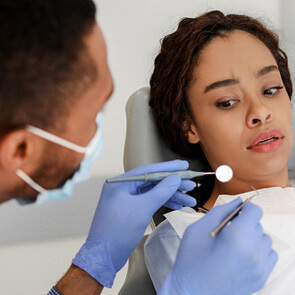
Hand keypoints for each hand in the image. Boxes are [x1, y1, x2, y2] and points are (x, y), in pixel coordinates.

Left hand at [73, 160, 195, 286]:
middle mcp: (122, 188)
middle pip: (152, 181)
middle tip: (190, 185)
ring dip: (170, 195)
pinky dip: (162, 203)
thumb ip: (160, 192)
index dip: (168, 168)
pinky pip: (149, 201)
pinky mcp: (130, 209)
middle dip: (172, 184)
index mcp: (120, 183)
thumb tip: (174, 179)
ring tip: (188, 199)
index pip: (148, 170)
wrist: (103, 256)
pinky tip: (176, 205)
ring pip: (152, 192)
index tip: (183, 165)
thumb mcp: (142, 209)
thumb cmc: (117, 232)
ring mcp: (126, 199)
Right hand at [158, 198, 277, 294]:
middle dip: (244, 223)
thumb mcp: (199, 227)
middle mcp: (254, 252)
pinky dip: (258, 251)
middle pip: (258, 225)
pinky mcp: (261, 278)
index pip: (255, 211)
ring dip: (252, 237)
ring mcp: (260, 268)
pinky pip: (269, 255)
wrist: (191, 291)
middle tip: (227, 231)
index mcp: (238, 236)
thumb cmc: (191, 258)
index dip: (245, 208)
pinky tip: (242, 254)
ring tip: (234, 244)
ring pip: (264, 240)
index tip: (236, 212)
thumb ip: (221, 211)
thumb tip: (239, 201)